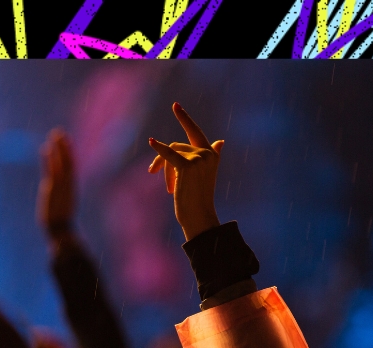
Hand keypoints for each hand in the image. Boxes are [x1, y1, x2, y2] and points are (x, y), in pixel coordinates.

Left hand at [37, 128, 75, 238]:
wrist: (60, 229)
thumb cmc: (59, 223)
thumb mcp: (60, 208)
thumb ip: (59, 199)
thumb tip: (54, 196)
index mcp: (70, 188)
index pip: (70, 166)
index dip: (68, 153)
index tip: (64, 142)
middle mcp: (68, 185)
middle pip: (68, 161)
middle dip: (64, 147)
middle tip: (60, 132)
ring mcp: (61, 186)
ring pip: (62, 163)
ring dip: (59, 148)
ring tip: (55, 134)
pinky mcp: (53, 189)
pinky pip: (52, 170)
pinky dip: (49, 159)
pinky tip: (46, 149)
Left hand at [148, 103, 222, 241]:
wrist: (199, 216)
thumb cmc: (199, 199)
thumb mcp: (203, 174)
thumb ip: (210, 155)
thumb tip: (221, 141)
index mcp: (212, 154)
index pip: (195, 133)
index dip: (185, 118)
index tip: (175, 105)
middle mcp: (208, 153)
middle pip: (176, 146)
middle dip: (164, 162)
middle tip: (154, 174)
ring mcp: (199, 158)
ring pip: (171, 153)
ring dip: (165, 171)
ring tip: (169, 189)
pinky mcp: (188, 166)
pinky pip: (169, 154)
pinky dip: (159, 149)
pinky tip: (152, 142)